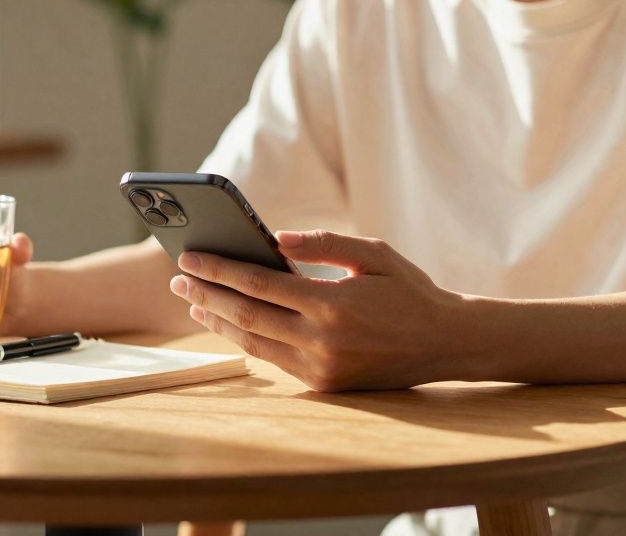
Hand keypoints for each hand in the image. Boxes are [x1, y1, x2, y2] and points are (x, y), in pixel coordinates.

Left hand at [169, 230, 467, 391]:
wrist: (446, 343)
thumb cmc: (410, 291)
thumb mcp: (374, 254)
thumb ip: (324, 243)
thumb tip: (275, 239)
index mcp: (333, 305)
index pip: (259, 284)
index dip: (219, 270)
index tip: (188, 258)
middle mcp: (322, 342)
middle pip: (246, 316)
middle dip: (207, 295)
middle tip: (178, 280)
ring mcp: (321, 369)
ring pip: (254, 344)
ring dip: (220, 322)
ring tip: (195, 303)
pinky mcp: (324, 385)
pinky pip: (274, 360)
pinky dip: (248, 341)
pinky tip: (231, 324)